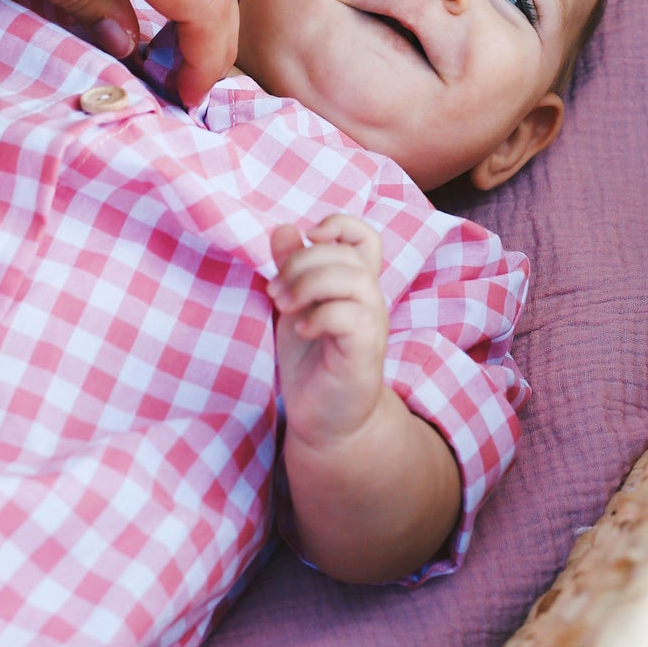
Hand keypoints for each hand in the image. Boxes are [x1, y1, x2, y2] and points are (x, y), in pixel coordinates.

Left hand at [269, 215, 388, 447]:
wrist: (327, 421)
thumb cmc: (312, 362)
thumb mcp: (293, 306)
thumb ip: (290, 268)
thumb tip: (284, 229)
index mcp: (354, 284)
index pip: (365, 236)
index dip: (339, 225)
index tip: (307, 240)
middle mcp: (370, 299)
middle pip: (345, 254)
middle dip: (301, 262)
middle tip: (275, 291)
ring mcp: (372, 323)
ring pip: (352, 278)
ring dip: (308, 285)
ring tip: (284, 306)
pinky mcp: (366, 350)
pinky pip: (349, 315)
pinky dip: (318, 316)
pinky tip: (300, 331)